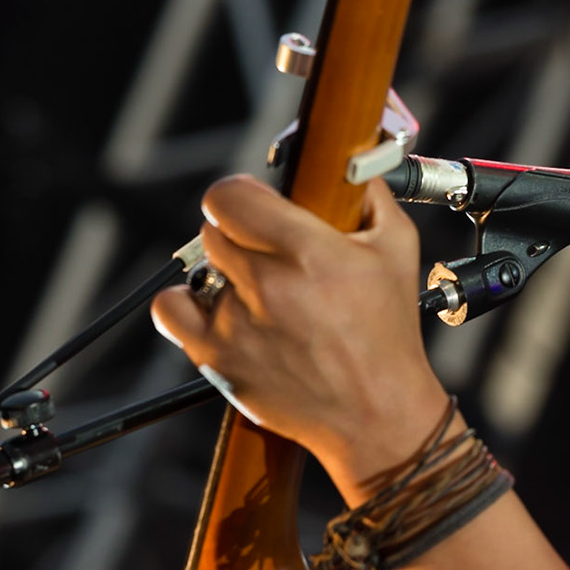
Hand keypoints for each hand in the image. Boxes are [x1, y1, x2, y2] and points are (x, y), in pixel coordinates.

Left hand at [150, 175, 450, 501]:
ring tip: (259, 292)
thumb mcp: (397, 249)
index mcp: (309, 252)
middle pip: (213, 227)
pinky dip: (190, 306)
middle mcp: (268, 286)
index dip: (241, 195)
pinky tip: (221, 310)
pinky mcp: (218, 358)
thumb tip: (349, 155)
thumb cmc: (389, 332)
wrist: (376, 413)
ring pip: (199, 268)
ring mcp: (236, 324)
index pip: (231, 195)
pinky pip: (171, 311)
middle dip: (239, 232)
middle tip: (266, 250)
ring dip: (224, 272)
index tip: (256, 205)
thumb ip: (369, 193)